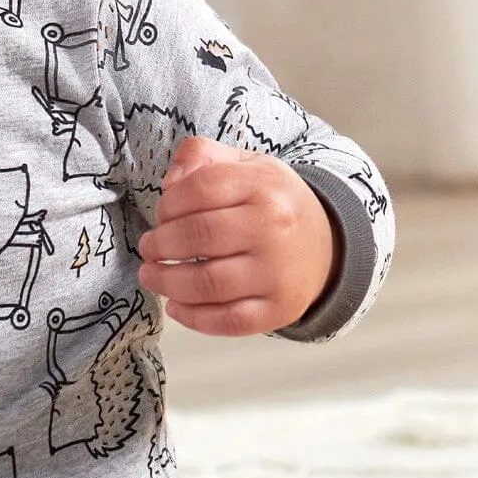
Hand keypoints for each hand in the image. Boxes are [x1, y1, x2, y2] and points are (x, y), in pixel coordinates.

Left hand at [136, 136, 338, 334]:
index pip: (201, 188)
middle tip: (149, 248)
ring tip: (152, 276)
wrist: (328, 246)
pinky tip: (176, 306)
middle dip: (160, 244)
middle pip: (199, 235)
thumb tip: (170, 182)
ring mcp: (278, 272)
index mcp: (264, 185)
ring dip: (167, 282)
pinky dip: (194, 318)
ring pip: (208, 283)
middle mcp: (274, 227)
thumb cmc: (274, 204)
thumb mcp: (246, 164)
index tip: (161, 214)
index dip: (169, 203)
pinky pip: (228, 321)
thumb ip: (202, 156)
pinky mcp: (279, 309)